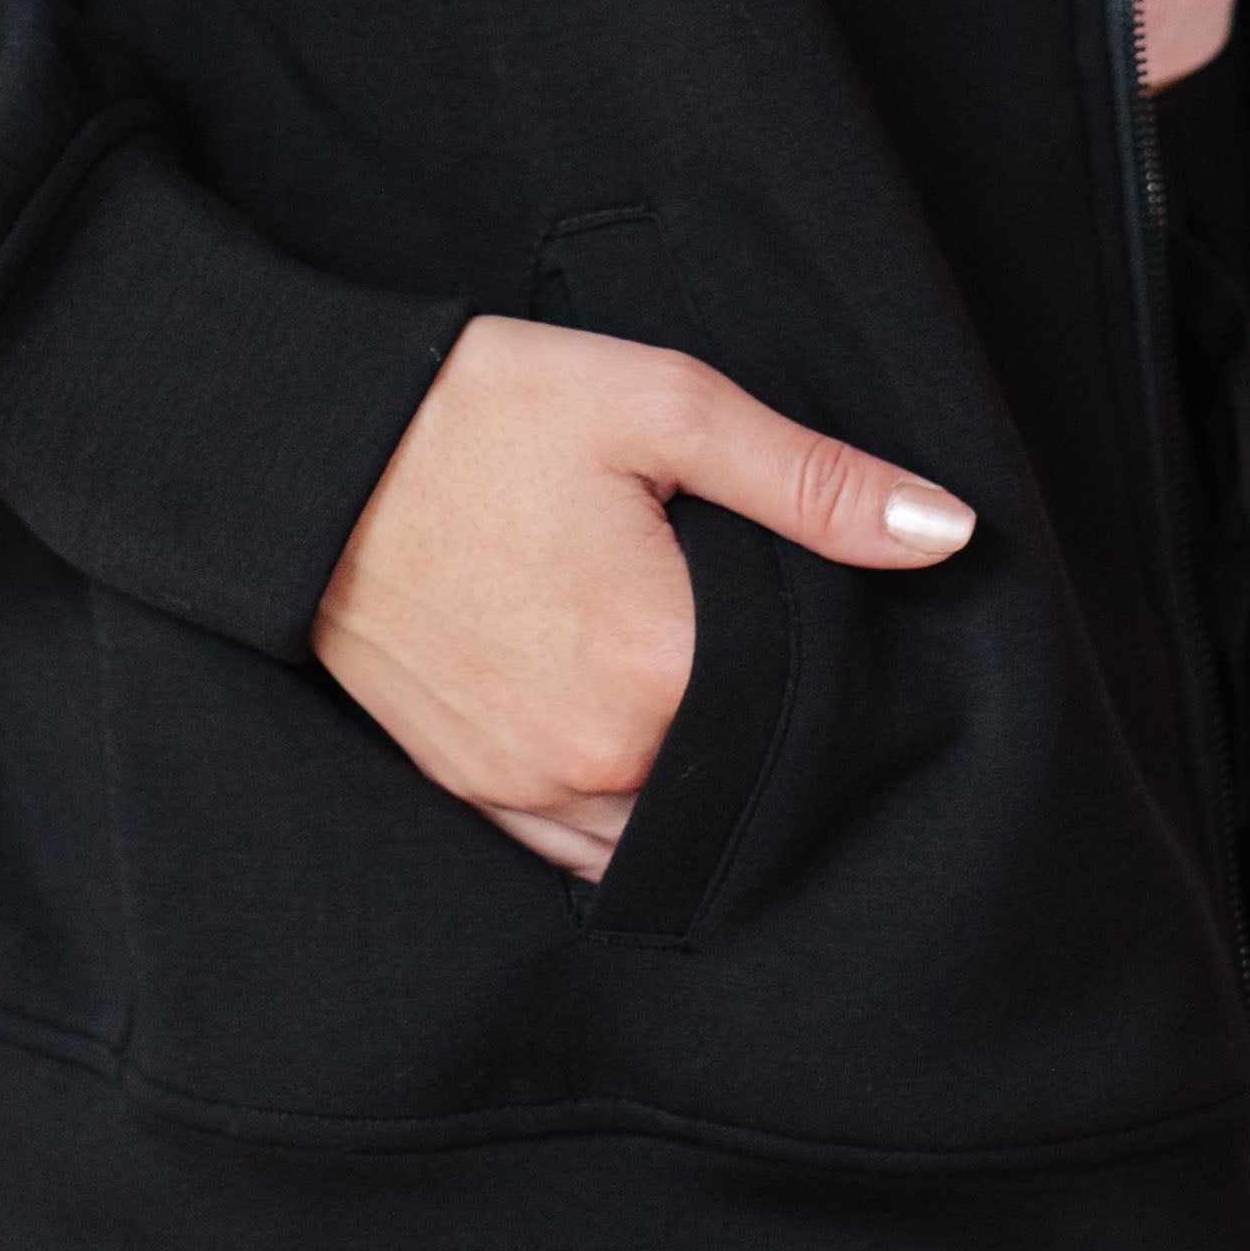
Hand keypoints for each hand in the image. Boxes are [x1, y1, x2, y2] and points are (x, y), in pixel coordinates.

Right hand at [310, 311, 974, 881]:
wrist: (303, 452)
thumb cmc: (483, 412)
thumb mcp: (662, 405)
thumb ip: (811, 480)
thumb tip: (946, 534)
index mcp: (661, 667)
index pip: (807, 709)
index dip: (830, 663)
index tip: (818, 611)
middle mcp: (598, 757)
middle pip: (740, 775)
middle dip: (766, 723)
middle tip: (752, 632)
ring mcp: (527, 786)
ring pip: (665, 828)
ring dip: (697, 781)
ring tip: (700, 687)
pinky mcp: (472, 788)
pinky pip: (579, 846)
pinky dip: (623, 810)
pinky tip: (641, 744)